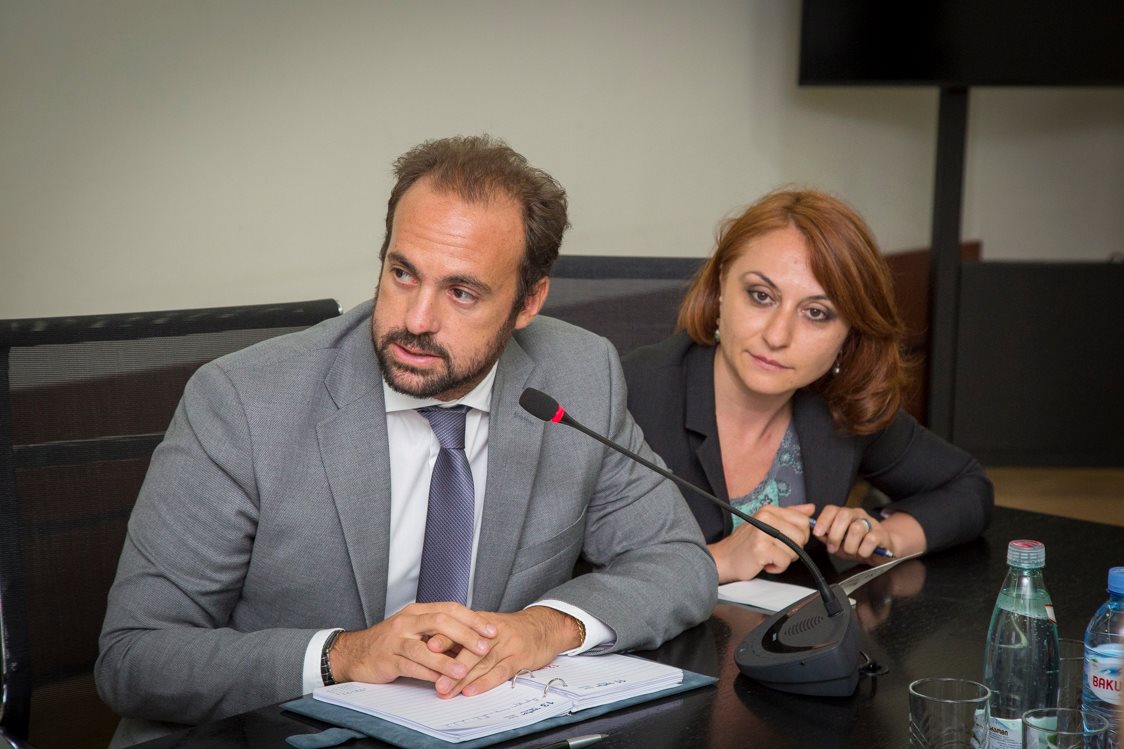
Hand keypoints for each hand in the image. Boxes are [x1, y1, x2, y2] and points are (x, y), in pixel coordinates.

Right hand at [329, 602, 496, 686]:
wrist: (356, 652)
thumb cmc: (390, 642)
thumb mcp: (415, 630)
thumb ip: (439, 632)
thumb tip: (472, 640)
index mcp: (417, 611)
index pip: (450, 608)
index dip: (472, 619)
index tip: (491, 630)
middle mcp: (407, 621)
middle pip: (440, 622)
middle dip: (466, 635)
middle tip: (484, 647)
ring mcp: (396, 640)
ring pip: (425, 647)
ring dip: (447, 660)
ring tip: (464, 670)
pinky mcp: (388, 660)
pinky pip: (411, 667)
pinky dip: (428, 674)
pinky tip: (442, 682)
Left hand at [426, 606, 581, 697]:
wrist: (544, 627)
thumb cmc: (511, 630)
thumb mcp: (487, 627)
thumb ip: (464, 637)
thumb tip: (434, 648)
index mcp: (481, 622)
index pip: (459, 628)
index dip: (442, 639)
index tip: (424, 648)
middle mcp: (492, 631)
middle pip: (468, 648)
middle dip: (449, 665)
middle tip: (433, 680)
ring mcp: (507, 644)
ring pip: (482, 662)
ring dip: (463, 678)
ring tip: (446, 690)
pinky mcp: (520, 657)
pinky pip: (501, 671)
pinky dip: (485, 682)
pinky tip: (472, 691)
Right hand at [709, 503, 815, 582]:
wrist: (725, 559)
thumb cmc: (747, 544)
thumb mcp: (768, 524)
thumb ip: (790, 515)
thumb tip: (810, 508)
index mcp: (769, 510)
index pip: (803, 520)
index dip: (800, 535)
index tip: (787, 541)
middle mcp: (766, 517)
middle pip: (801, 536)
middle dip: (793, 549)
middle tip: (777, 550)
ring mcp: (763, 532)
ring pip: (794, 550)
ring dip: (784, 560)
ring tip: (770, 557)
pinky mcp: (760, 549)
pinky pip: (784, 562)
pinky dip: (777, 567)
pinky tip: (765, 563)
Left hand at [811, 505, 891, 563]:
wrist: (881, 552)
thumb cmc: (858, 546)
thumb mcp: (839, 543)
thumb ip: (827, 538)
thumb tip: (817, 533)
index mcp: (845, 515)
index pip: (832, 509)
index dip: (823, 520)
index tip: (817, 532)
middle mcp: (857, 515)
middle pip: (844, 515)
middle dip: (835, 534)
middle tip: (833, 547)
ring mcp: (870, 523)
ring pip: (856, 528)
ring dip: (850, 545)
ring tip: (851, 551)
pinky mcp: (881, 534)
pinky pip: (871, 539)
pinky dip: (864, 550)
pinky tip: (863, 552)